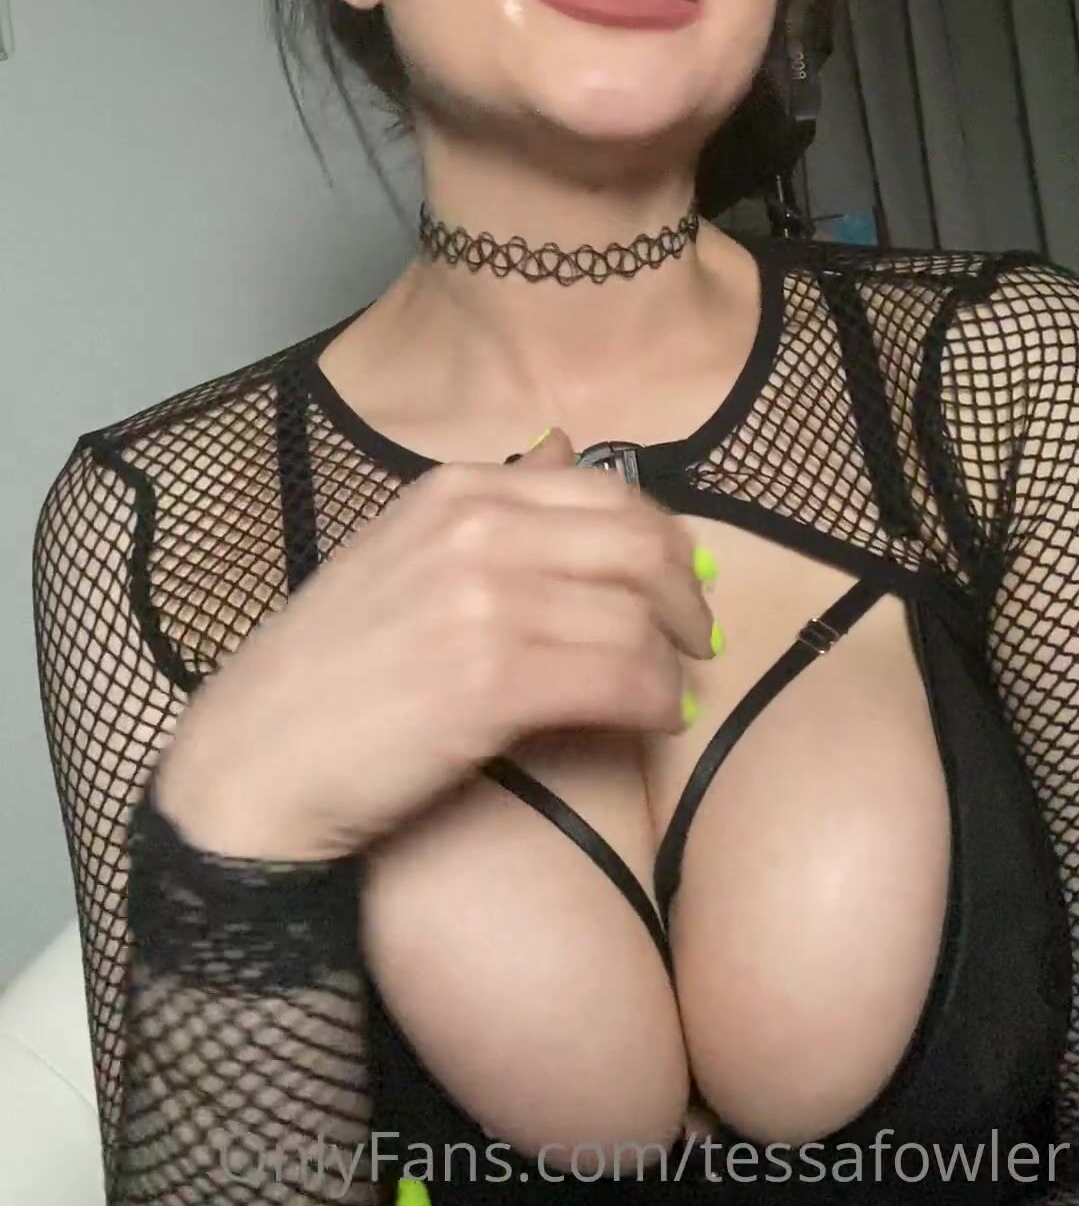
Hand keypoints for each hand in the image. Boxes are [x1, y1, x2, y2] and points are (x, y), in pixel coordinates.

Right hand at [155, 428, 714, 860]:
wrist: (253, 760)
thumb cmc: (328, 670)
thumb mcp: (402, 553)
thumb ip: (491, 504)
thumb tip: (567, 445)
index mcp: (455, 490)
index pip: (609, 492)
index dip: (665, 542)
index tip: (681, 586)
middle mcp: (474, 528)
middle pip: (639, 543)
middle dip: (685, 594)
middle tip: (697, 640)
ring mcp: (483, 599)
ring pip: (638, 614)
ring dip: (674, 660)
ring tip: (674, 691)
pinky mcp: (493, 679)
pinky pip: (623, 677)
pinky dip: (660, 701)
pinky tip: (659, 721)